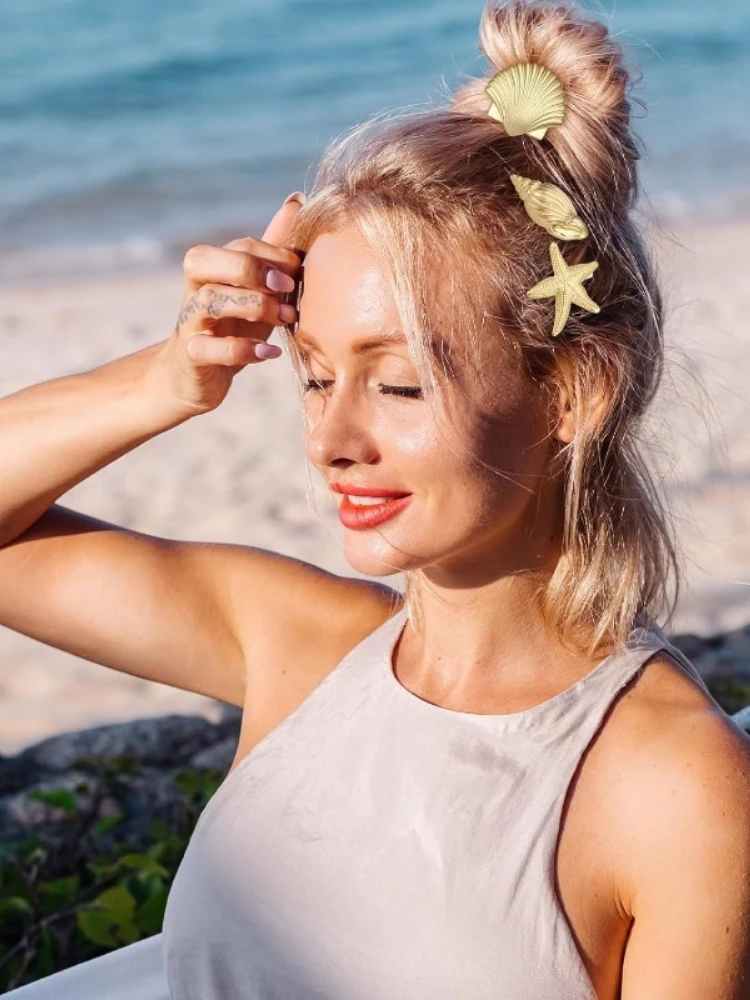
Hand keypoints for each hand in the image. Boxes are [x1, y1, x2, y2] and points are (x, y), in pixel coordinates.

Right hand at [152, 193, 303, 415]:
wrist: (195, 374)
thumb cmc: (232, 324)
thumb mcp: (256, 286)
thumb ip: (273, 247)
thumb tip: (297, 199)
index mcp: (211, 266)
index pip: (240, 246)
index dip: (272, 254)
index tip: (299, 270)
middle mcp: (194, 288)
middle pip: (207, 260)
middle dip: (252, 269)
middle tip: (287, 287)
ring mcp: (189, 322)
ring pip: (209, 300)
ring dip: (255, 306)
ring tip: (286, 318)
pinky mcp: (191, 356)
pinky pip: (209, 349)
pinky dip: (242, 349)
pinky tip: (269, 353)